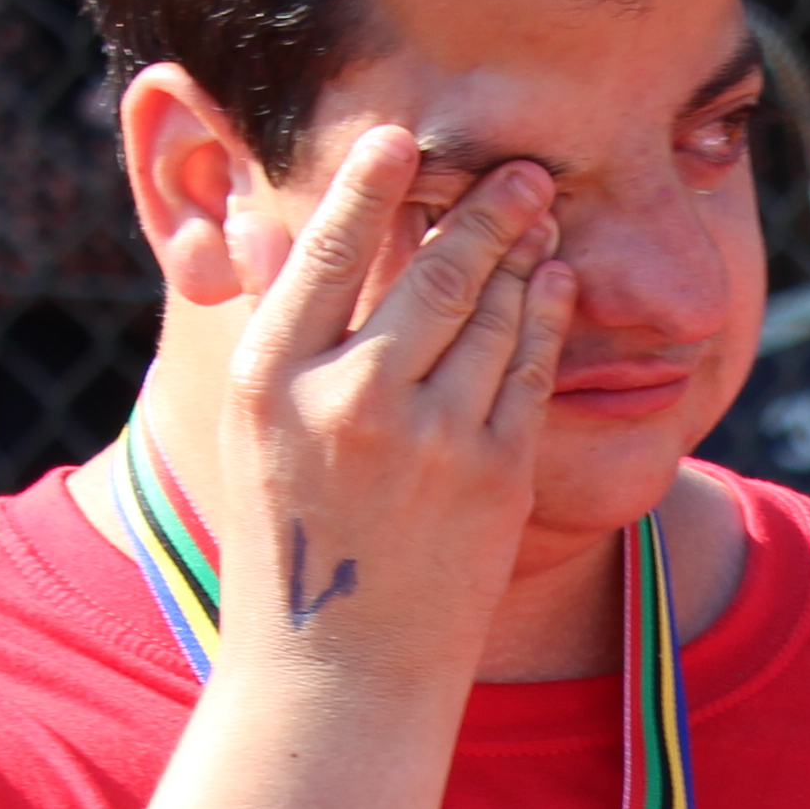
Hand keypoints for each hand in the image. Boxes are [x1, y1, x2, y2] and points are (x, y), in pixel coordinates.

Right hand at [209, 125, 573, 691]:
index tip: (400, 135)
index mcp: (270, 377)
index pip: (329, 251)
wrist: (337, 673)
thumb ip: (281, 336)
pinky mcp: (495, 474)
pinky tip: (556, 282)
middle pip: (430, 271)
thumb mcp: (253, 434)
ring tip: (542, 210)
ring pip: (490, 313)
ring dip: (522, 253)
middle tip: (522, 164)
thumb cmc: (290, 546)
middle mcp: (349, 397)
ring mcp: (429, 436)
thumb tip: (282, 231)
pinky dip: (546, 317)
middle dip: (483, 208)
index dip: (369, 183)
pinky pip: (530, 372)